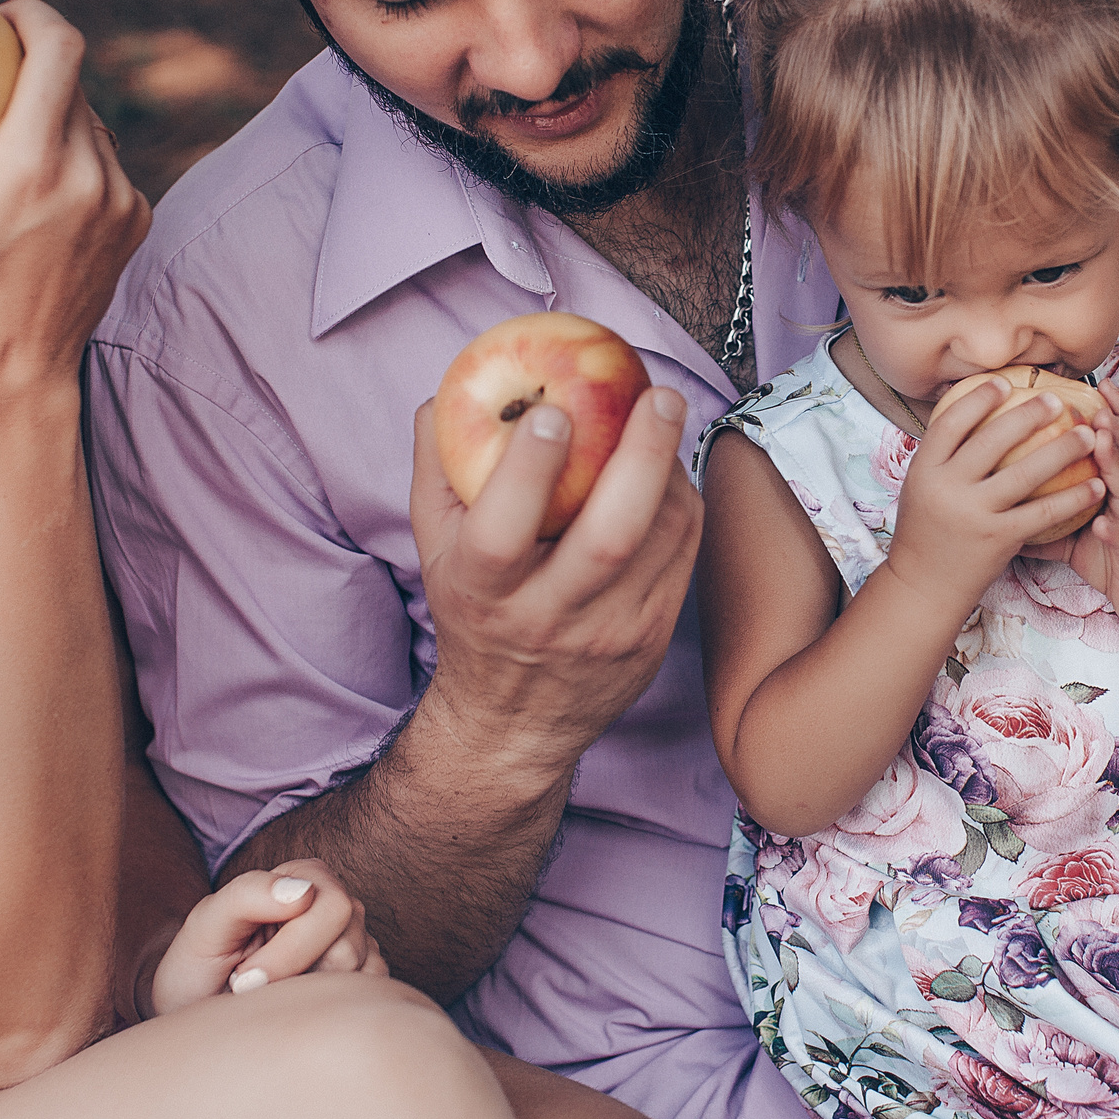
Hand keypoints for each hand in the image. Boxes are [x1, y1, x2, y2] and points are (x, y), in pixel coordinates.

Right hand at [0, 0, 148, 393]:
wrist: (14, 361)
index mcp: (34, 163)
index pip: (59, 49)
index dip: (35, 16)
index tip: (2, 18)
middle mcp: (91, 175)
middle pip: (73, 83)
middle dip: (35, 67)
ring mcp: (123, 198)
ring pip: (93, 123)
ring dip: (56, 116)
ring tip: (10, 137)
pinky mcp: (138, 218)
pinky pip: (108, 163)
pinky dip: (77, 159)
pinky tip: (40, 187)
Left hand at [145, 860, 384, 1017]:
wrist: (201, 1014)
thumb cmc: (199, 968)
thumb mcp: (205, 926)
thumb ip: (247, 895)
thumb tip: (303, 892)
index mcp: (305, 876)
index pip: (333, 909)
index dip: (289, 953)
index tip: (243, 979)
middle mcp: (337, 903)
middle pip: (348, 949)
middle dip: (296, 980)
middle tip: (252, 991)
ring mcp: (357, 940)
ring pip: (359, 978)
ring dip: (308, 998)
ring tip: (271, 996)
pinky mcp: (365, 977)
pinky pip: (368, 998)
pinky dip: (327, 1011)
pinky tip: (295, 1006)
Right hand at [409, 386, 702, 775]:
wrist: (515, 724)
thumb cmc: (474, 615)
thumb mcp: (434, 553)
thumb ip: (437, 472)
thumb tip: (446, 394)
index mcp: (484, 592)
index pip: (502, 532)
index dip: (527, 469)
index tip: (552, 409)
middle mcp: (548, 618)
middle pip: (609, 537)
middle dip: (641, 457)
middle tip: (658, 395)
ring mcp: (610, 634)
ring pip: (661, 541)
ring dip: (671, 470)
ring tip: (662, 415)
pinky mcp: (654, 639)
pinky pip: (683, 556)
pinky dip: (683, 504)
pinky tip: (670, 471)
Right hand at [883, 380, 1106, 618]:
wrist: (923, 586)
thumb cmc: (928, 529)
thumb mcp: (921, 486)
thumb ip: (944, 455)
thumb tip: (968, 409)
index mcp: (924, 470)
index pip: (950, 422)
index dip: (978, 399)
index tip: (1005, 383)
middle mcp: (946, 489)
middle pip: (991, 440)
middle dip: (1029, 415)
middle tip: (1057, 400)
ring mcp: (974, 514)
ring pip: (1024, 473)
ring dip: (1062, 450)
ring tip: (1088, 434)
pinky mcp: (999, 538)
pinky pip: (1044, 512)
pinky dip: (1073, 496)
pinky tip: (1095, 485)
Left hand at [1034, 386, 1118, 633]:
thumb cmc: (1114, 557)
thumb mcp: (1077, 530)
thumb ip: (1047, 510)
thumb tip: (1001, 495)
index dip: (1116, 412)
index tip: (1099, 384)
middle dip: (1117, 427)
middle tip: (1098, 403)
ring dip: (1118, 465)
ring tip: (1101, 443)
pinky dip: (1116, 533)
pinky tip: (1102, 525)